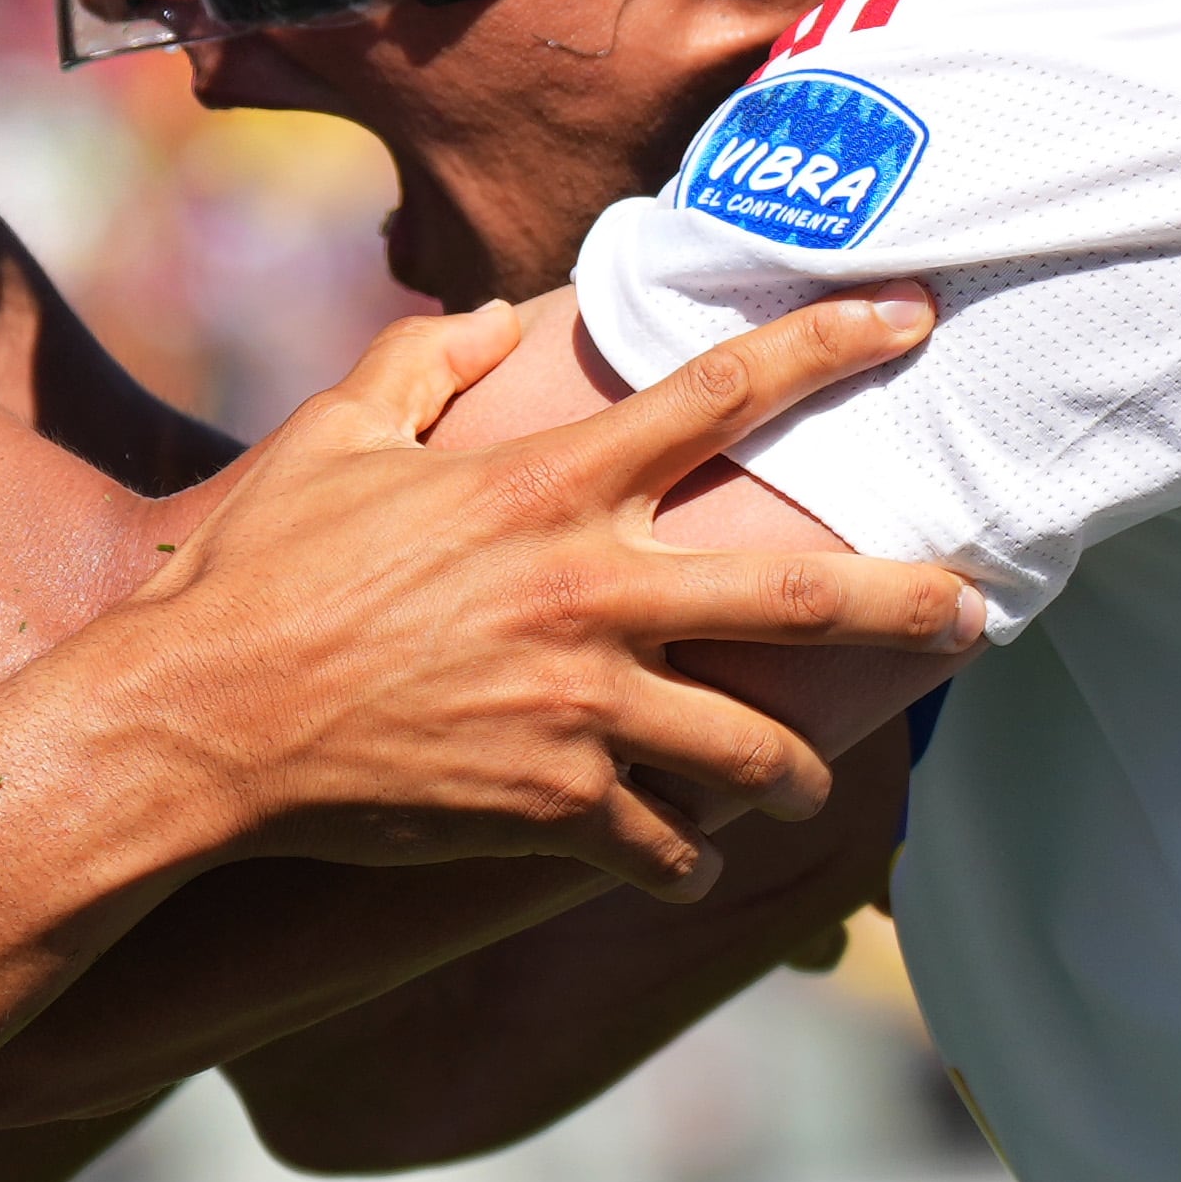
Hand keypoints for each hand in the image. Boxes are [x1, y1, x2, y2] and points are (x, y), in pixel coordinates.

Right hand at [80, 297, 983, 899]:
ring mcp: (583, 706)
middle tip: (977, 611)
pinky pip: (663, 844)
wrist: (203, 723)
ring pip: (753, 747)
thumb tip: (487, 321)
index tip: (909, 317)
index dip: (829, 343)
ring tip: (806, 788)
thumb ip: (421, 367)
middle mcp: (590, 589)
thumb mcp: (332, 439)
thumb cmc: (259, 574)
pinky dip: (678, 859)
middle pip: (802, 593)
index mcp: (549, 485)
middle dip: (911, 601)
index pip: (722, 391)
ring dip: (793, 774)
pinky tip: (678, 864)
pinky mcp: (557, 805)